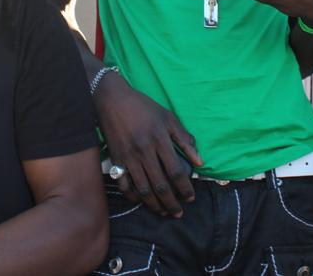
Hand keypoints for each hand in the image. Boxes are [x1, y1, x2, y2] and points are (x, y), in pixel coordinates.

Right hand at [95, 72, 201, 217]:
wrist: (112, 99)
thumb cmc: (143, 107)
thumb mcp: (168, 117)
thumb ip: (184, 139)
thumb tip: (200, 162)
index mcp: (159, 139)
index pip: (176, 171)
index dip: (185, 188)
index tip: (191, 198)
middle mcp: (144, 151)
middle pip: (160, 185)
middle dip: (172, 203)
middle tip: (178, 213)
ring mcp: (128, 157)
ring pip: (143, 189)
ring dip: (155, 204)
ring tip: (163, 212)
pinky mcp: (116, 159)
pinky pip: (124, 184)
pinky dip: (132, 196)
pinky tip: (141, 201)